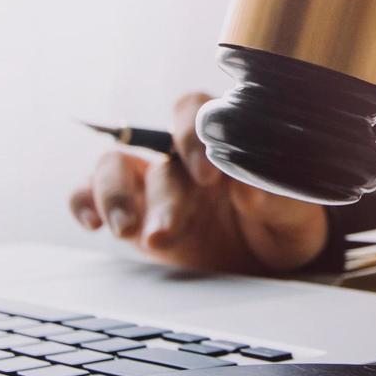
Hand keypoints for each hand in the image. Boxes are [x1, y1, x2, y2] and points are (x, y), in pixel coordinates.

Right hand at [68, 91, 329, 273]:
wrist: (268, 265)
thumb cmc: (281, 227)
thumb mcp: (292, 214)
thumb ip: (275, 196)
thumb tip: (249, 187)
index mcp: (220, 140)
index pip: (193, 110)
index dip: (193, 136)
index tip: (208, 177)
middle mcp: (180, 156)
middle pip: (156, 155)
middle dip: (163, 197)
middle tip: (169, 232)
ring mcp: (150, 183)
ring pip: (112, 166)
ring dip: (114, 196)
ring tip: (124, 231)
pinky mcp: (130, 212)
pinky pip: (88, 194)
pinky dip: (83, 203)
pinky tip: (93, 224)